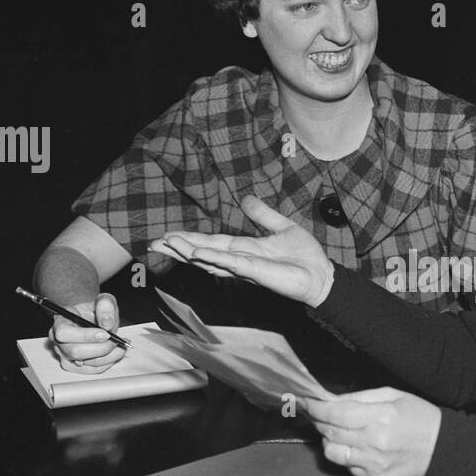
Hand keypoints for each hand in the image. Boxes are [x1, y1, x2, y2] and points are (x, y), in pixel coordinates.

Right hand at [51, 293, 124, 373]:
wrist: (91, 317)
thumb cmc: (93, 309)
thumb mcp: (103, 300)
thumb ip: (105, 305)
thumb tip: (106, 324)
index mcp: (60, 322)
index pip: (64, 333)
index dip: (85, 335)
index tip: (105, 333)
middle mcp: (59, 340)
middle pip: (75, 352)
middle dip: (100, 348)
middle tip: (114, 340)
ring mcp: (66, 355)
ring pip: (86, 364)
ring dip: (108, 356)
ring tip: (120, 345)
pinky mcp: (76, 365)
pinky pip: (93, 370)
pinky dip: (108, 362)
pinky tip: (115, 352)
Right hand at [150, 195, 334, 307]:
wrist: (320, 275)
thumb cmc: (304, 257)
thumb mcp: (282, 227)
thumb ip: (263, 215)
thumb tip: (245, 199)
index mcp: (244, 249)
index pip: (211, 242)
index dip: (189, 239)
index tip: (167, 236)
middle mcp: (240, 260)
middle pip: (203, 252)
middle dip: (179, 248)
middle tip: (154, 243)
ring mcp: (246, 267)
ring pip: (212, 258)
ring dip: (189, 251)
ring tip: (168, 244)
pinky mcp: (257, 272)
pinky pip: (232, 264)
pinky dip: (215, 258)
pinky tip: (198, 253)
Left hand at [303, 388, 441, 475]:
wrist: (443, 447)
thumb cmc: (419, 416)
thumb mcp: (393, 395)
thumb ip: (360, 397)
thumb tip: (331, 399)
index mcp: (379, 417)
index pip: (334, 414)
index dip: (315, 408)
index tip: (305, 402)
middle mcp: (374, 442)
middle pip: (330, 432)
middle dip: (318, 421)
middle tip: (316, 414)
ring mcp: (373, 463)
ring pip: (332, 453)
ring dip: (329, 440)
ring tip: (338, 432)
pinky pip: (347, 467)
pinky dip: (345, 455)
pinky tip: (355, 447)